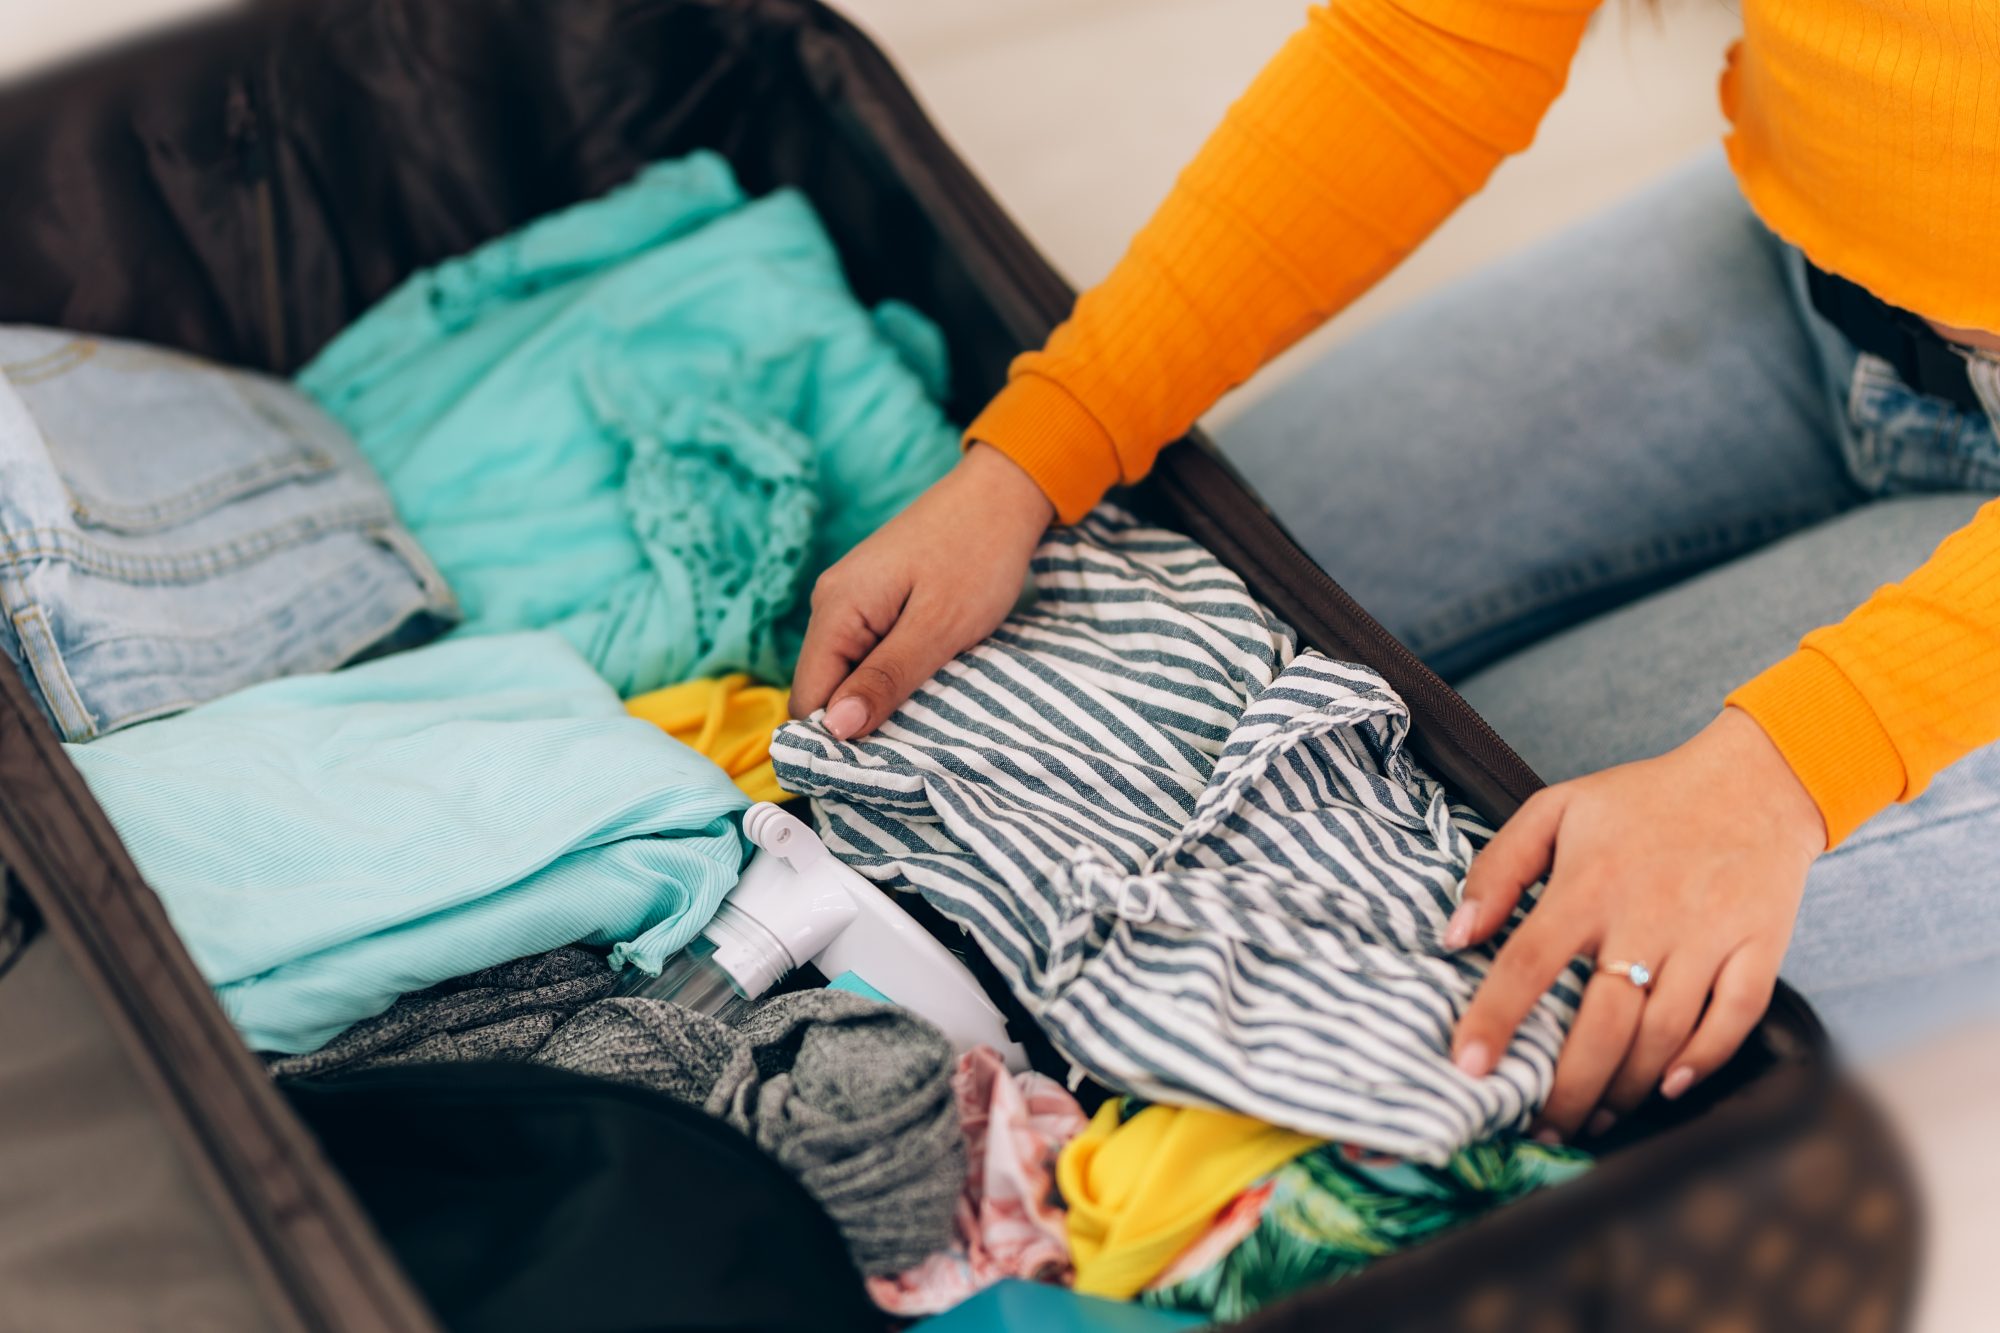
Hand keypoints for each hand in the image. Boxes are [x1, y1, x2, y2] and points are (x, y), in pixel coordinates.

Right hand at [789, 443, 1055, 738]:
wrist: (1003, 494)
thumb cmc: (978, 554)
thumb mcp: (939, 626)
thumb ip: (886, 678)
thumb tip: (837, 730)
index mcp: (837, 609)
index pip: (808, 700)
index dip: (832, 745)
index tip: (872, 780)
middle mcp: (831, 604)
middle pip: (822, 691)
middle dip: (854, 729)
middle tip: (904, 761)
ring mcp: (852, 602)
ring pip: (845, 677)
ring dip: (874, 706)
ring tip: (917, 733)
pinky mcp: (875, 602)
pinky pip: (865, 657)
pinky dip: (887, 681)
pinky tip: (919, 696)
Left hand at [1446, 707, 1826, 1139]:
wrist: (1756, 779)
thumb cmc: (1644, 799)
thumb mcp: (1557, 808)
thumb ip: (1498, 867)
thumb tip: (1456, 934)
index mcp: (1590, 883)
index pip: (1528, 962)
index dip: (1494, 1020)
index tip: (1469, 1068)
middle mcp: (1648, 916)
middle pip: (1601, 1023)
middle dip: (1567, 1087)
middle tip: (1541, 1125)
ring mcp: (1708, 936)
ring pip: (1663, 1035)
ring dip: (1625, 1087)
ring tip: (1594, 1116)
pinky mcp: (1759, 948)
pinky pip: (1733, 1020)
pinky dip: (1702, 1061)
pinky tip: (1668, 1087)